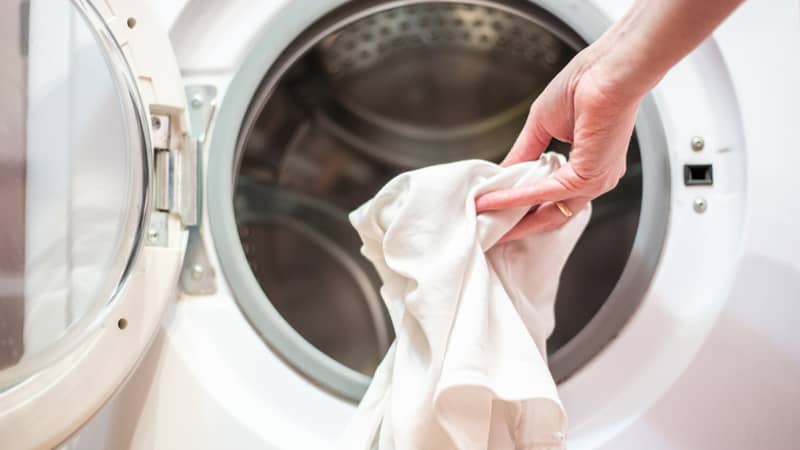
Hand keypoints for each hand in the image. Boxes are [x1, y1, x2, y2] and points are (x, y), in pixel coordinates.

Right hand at [475, 43, 642, 242]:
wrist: (609, 69)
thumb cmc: (587, 83)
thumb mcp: (542, 125)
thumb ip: (524, 153)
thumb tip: (503, 172)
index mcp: (589, 166)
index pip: (555, 197)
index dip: (525, 207)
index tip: (497, 211)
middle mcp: (596, 180)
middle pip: (552, 215)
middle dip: (519, 226)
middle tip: (491, 233)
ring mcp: (594, 182)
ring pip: (547, 211)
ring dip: (512, 216)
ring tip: (485, 219)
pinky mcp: (586, 177)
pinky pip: (544, 193)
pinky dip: (515, 197)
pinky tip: (494, 199)